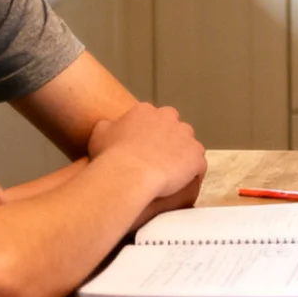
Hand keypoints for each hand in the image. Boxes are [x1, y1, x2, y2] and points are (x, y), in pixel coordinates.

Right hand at [88, 103, 205, 198]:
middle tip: (156, 161)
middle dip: (168, 142)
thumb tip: (111, 126)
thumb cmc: (111, 155)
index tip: (143, 148)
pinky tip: (180, 185)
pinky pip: (198, 165)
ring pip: (188, 146)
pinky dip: (191, 174)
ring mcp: (186, 136)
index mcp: (145, 111)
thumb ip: (108, 126)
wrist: (129, 173)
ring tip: (169, 175)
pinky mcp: (197, 155)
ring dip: (181, 157)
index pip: (153, 119)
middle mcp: (169, 118)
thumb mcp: (99, 134)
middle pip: (173, 128)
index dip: (149, 134)